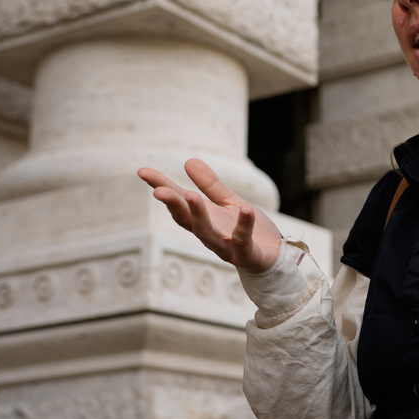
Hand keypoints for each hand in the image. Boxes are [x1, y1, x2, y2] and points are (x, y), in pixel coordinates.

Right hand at [138, 159, 282, 272]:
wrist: (276, 257)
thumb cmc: (250, 230)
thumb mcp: (228, 203)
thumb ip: (210, 185)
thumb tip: (189, 161)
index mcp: (204, 219)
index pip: (179, 202)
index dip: (161, 187)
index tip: (143, 171)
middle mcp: (210, 234)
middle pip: (186, 220)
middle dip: (173, 205)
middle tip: (159, 191)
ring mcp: (227, 246)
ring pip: (207, 233)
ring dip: (198, 215)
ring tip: (191, 195)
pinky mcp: (247, 254)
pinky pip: (243, 240)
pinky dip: (244, 226)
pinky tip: (246, 209)